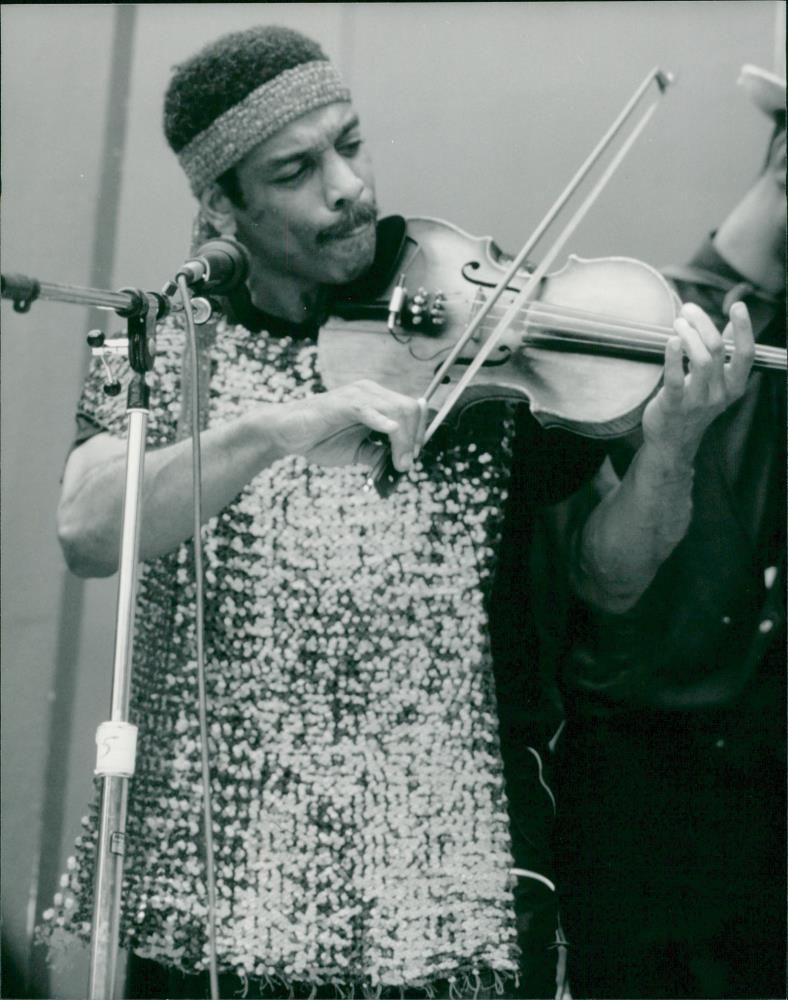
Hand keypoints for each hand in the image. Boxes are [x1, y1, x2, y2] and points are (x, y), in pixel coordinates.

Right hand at [268, 379, 427, 470]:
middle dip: (414, 439)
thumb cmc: (319, 438)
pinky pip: (367, 409)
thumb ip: (379, 454)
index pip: (412, 410)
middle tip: (406, 464)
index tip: (413, 458)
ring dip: (403, 439)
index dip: (419, 434)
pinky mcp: (342, 403)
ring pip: (395, 410)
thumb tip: (400, 465)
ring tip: (399, 462)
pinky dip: (382, 421)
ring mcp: (357, 395)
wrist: (288, 433)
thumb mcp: (357, 451)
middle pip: (409, 408)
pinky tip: (390, 431)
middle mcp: (371, 392)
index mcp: (377, 400)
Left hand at [641, 301, 754, 468]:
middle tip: (688, 309)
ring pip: (701, 360)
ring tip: (677, 322)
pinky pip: (676, 379)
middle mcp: (720, 394)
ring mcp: (698, 401)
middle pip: (717, 349)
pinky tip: (671, 340)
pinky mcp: (674, 406)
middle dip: (703, 323)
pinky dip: (674, 356)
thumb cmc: (693, 404)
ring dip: (688, 335)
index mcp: (734, 386)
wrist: (672, 441)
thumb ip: (725, 355)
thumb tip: (734, 325)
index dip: (745, 328)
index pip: (746, 354)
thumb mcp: (716, 382)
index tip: (738, 306)